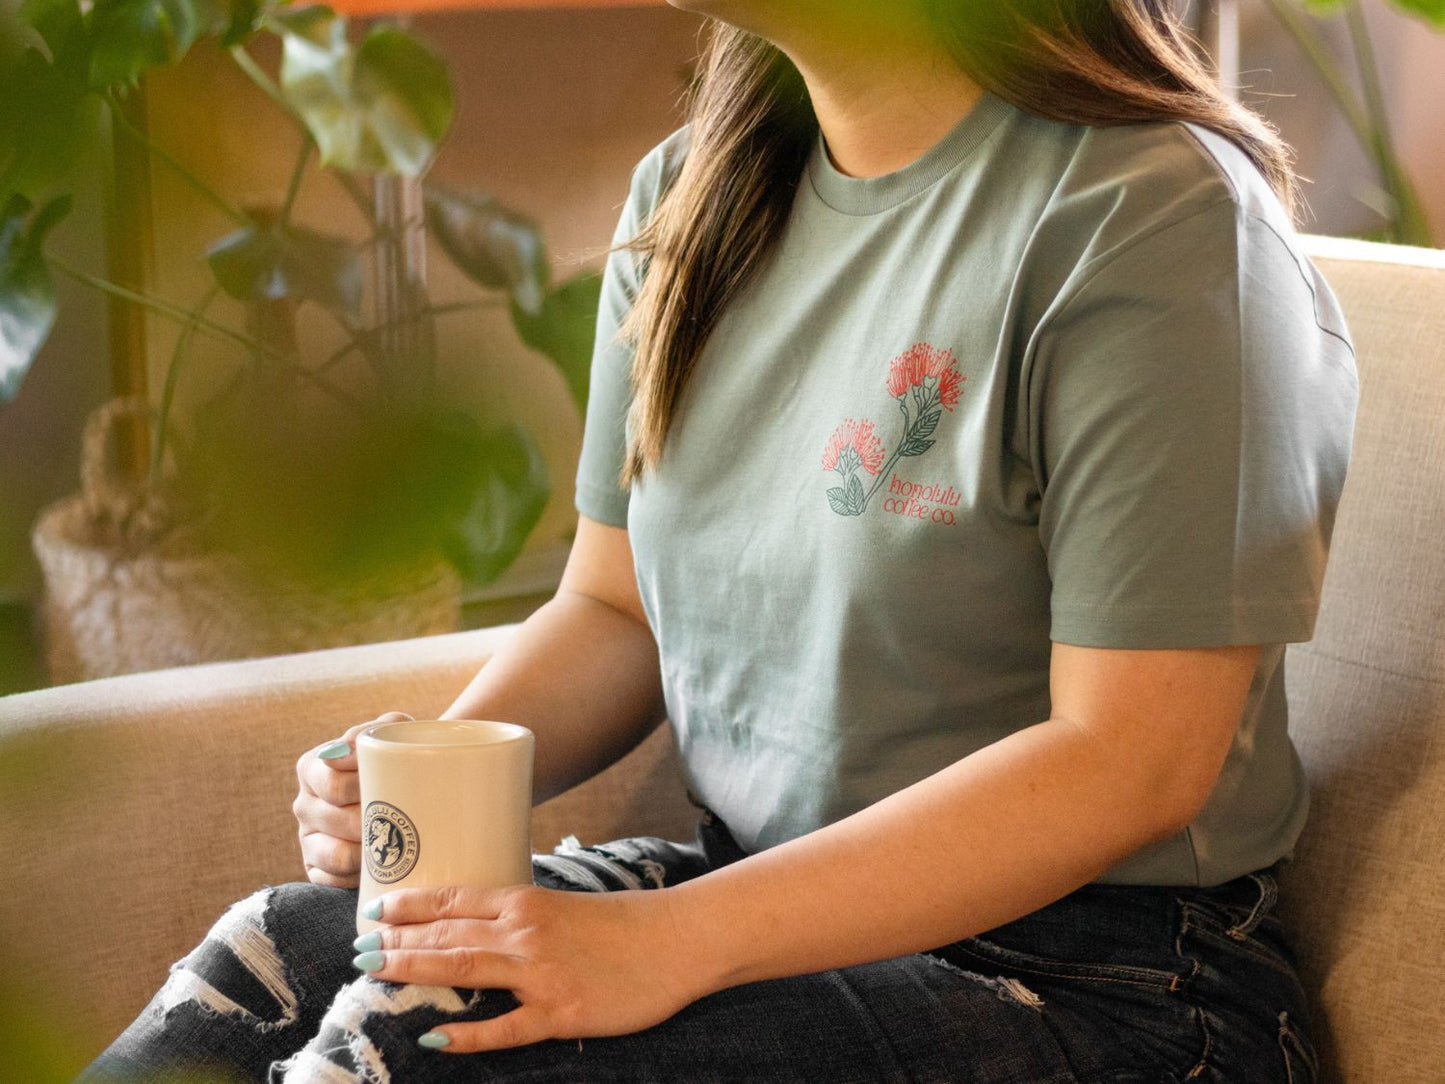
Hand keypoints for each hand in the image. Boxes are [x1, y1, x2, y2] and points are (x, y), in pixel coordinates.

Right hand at [294, 711, 413, 886]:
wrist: (410, 782)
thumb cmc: (398, 754)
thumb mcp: (389, 730)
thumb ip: (368, 734)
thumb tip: (345, 753)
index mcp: (312, 768)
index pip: (331, 784)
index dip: (362, 790)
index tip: (390, 787)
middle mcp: (304, 804)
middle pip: (334, 820)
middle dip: (371, 821)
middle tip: (403, 818)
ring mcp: (308, 839)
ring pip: (335, 854)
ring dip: (368, 851)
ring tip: (396, 841)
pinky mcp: (317, 869)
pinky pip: (332, 881)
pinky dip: (359, 877)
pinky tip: (382, 867)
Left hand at [353, 882, 703, 1052]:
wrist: (678, 940)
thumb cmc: (624, 924)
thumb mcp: (565, 908)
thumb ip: (522, 917)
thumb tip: (479, 924)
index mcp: (527, 902)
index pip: (455, 899)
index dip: (409, 906)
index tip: (373, 910)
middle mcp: (526, 933)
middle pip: (447, 934)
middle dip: (396, 941)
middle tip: (357, 948)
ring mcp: (541, 974)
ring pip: (464, 968)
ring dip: (414, 969)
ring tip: (374, 973)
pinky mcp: (560, 1013)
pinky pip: (505, 1028)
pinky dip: (468, 1033)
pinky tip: (435, 1037)